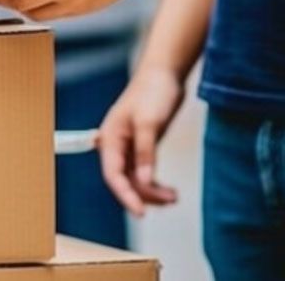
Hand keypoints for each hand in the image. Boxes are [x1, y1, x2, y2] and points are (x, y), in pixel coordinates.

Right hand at [98, 67, 183, 216]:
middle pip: (124, 180)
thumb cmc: (153, 92)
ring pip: (135, 178)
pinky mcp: (142, 145)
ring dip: (152, 191)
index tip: (141, 212)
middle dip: (145, 194)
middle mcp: (116, 145)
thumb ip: (146, 153)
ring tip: (174, 197)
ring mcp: (129, 146)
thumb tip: (144, 181)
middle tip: (170, 200)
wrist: (164, 73)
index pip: (113, 175)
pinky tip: (168, 189)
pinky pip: (144, 171)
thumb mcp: (150, 122)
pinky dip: (155, 182)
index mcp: (110, 139)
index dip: (126, 195)